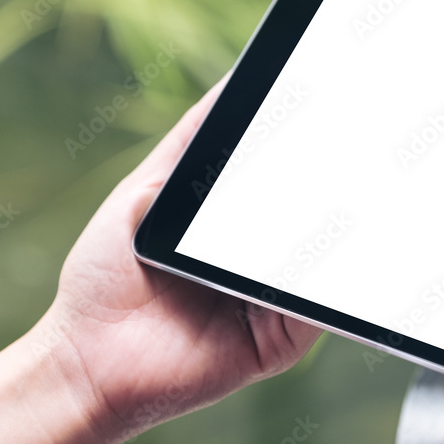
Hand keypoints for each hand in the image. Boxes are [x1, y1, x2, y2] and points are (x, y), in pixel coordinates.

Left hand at [36, 77, 321, 443]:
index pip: (284, 178)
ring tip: (351, 188)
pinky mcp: (281, 339)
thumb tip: (235, 85)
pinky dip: (327, 281)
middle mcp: (262, 257)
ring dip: (337, 226)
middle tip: (356, 143)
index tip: (329, 104)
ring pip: (321, 258)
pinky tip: (324, 248)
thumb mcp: (144, 191)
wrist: (87, 359)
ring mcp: (275, 297)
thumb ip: (188, 145)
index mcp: (234, 223)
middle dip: (334, 181)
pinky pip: (318, 308)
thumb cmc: (106, 276)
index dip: (308, 145)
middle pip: (311, 214)